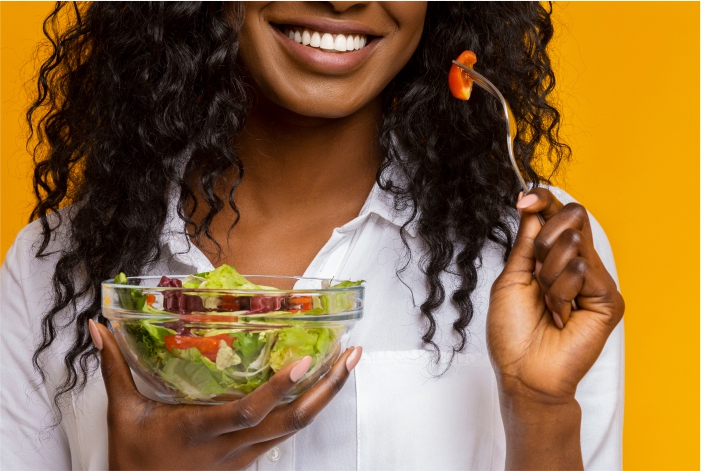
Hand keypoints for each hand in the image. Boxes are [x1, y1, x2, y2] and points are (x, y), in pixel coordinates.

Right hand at [89, 320, 360, 469]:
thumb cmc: (134, 458)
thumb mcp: (121, 412)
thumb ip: (115, 368)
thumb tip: (98, 329)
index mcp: (202, 430)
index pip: (248, 411)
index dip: (278, 388)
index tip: (305, 361)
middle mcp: (232, 445)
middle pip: (290, 421)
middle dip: (326, 389)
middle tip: (352, 357)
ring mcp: (245, 455)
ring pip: (295, 429)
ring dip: (325, 398)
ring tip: (347, 365)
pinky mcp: (249, 459)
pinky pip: (286, 434)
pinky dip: (307, 410)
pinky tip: (321, 389)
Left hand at [487, 188, 624, 401]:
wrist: (523, 371)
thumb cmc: (512, 331)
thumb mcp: (512, 277)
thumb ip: (526, 241)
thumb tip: (531, 204)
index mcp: (554, 258)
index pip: (559, 215)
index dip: (544, 200)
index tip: (524, 199)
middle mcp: (579, 264)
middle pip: (573, 217)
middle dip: (543, 240)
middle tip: (536, 273)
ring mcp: (596, 281)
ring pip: (572, 244)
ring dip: (546, 276)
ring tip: (547, 305)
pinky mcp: (609, 299)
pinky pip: (581, 271)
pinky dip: (560, 293)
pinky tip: (560, 316)